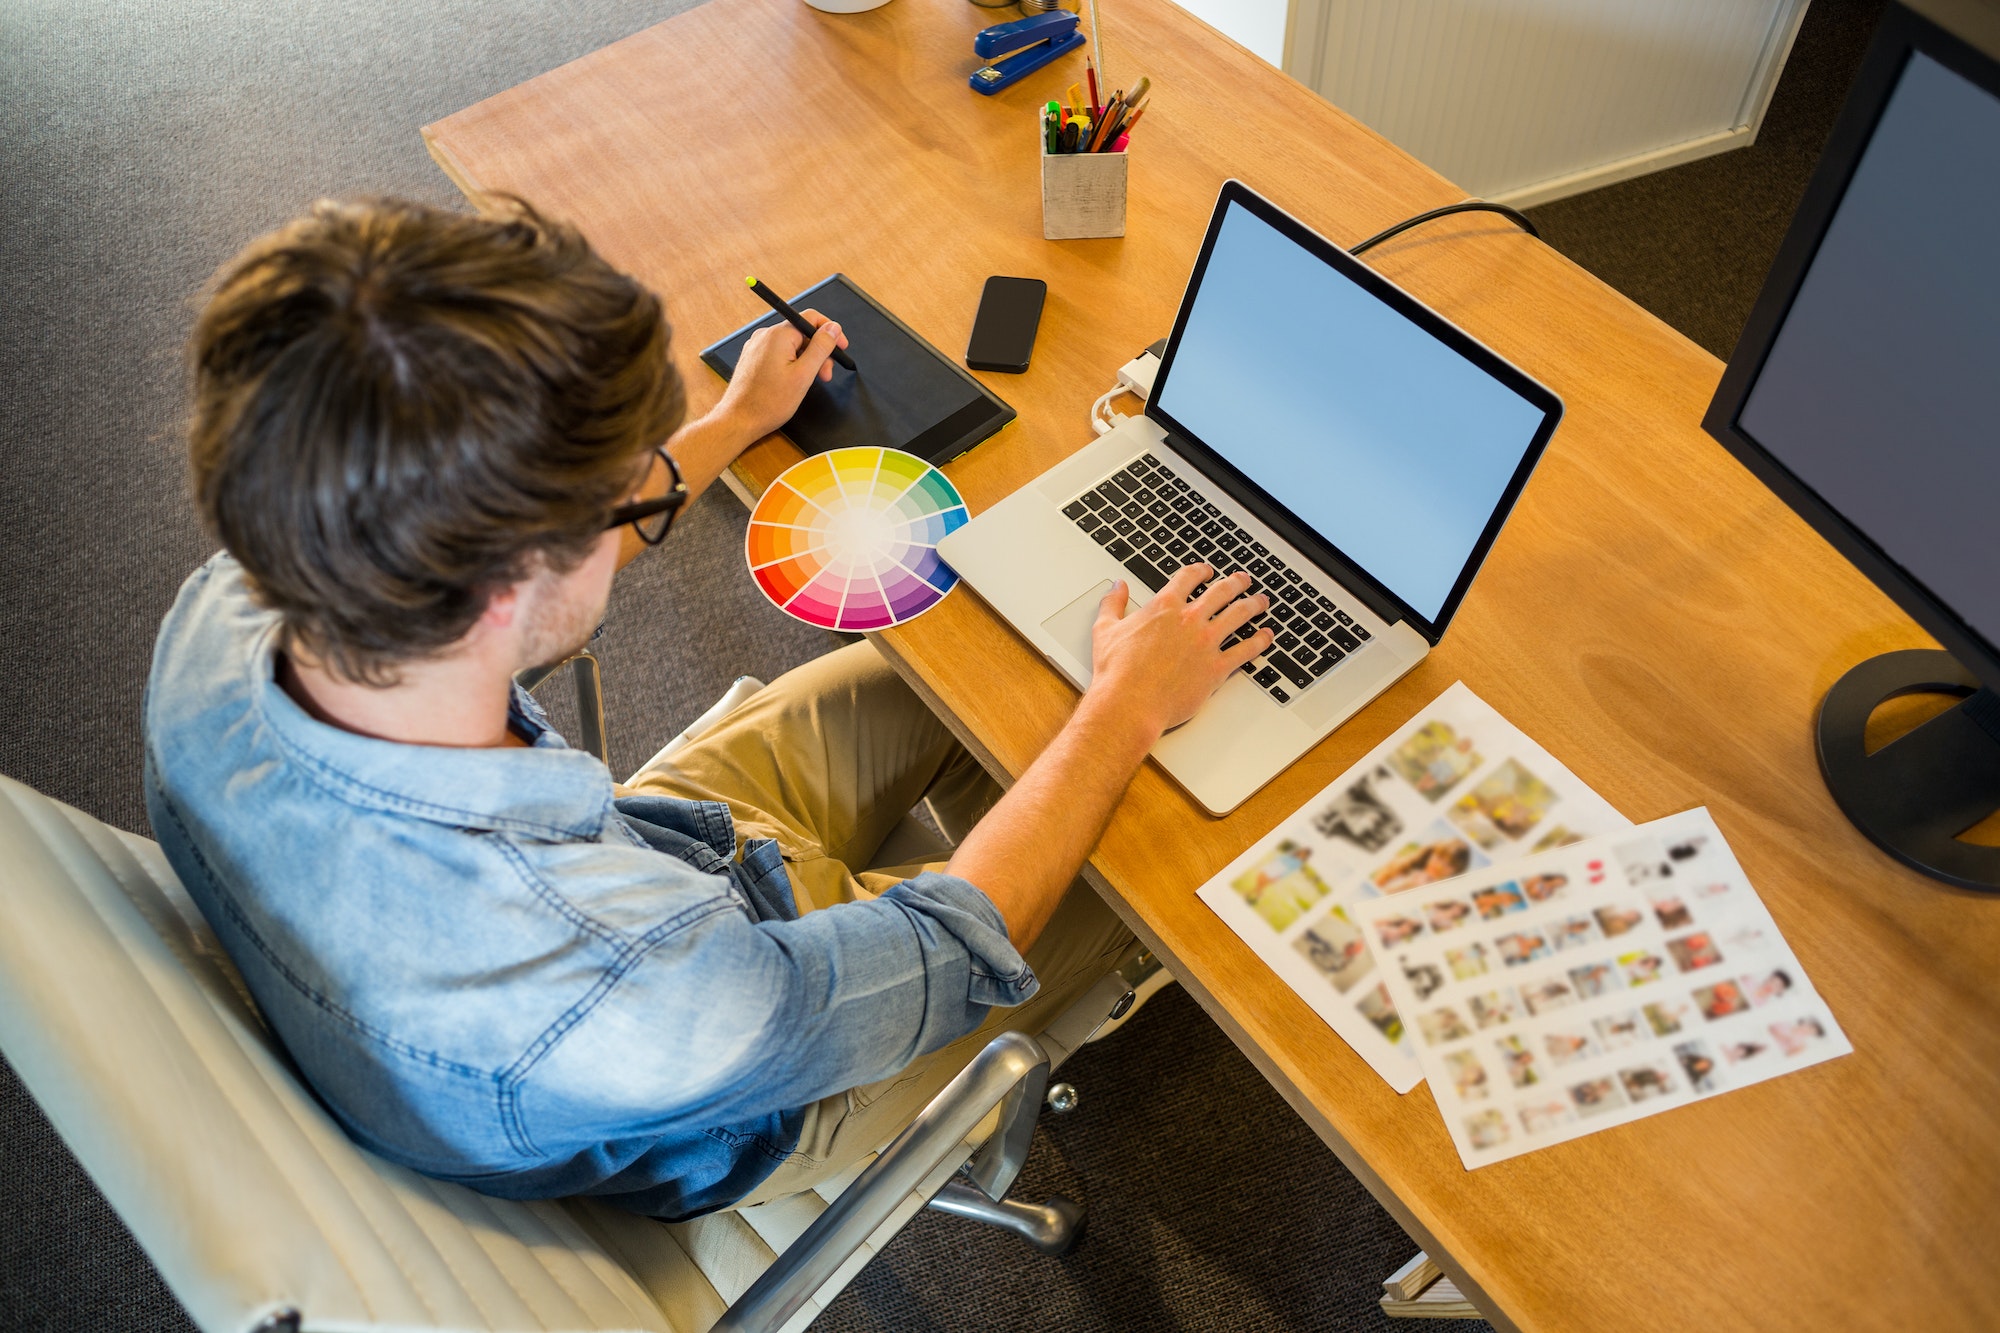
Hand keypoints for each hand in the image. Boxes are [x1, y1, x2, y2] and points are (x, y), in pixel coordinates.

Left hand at [717, 309, 848, 440]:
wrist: (739, 420)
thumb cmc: (767, 403)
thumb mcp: (804, 375)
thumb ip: (821, 348)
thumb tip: (833, 328)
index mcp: (778, 335)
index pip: (811, 318)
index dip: (831, 332)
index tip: (840, 346)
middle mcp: (765, 335)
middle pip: (802, 333)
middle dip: (819, 351)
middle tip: (825, 374)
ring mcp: (757, 346)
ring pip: (792, 344)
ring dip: (806, 359)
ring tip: (810, 381)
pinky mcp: (754, 357)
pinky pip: (779, 352)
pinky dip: (792, 363)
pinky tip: (793, 381)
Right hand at [1085, 564, 1271, 736]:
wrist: (1130, 703)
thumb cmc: (1116, 672)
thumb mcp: (1105, 630)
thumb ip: (1113, 604)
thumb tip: (1116, 588)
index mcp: (1164, 607)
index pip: (1188, 578)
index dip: (1200, 571)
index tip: (1206, 571)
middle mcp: (1190, 620)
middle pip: (1221, 592)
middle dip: (1235, 583)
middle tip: (1244, 581)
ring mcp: (1206, 643)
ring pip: (1239, 615)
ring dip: (1253, 605)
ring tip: (1261, 602)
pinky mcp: (1217, 668)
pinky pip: (1246, 650)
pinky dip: (1260, 642)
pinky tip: (1267, 636)